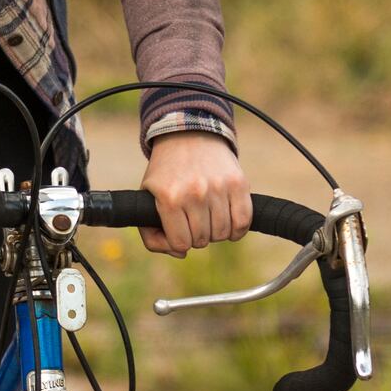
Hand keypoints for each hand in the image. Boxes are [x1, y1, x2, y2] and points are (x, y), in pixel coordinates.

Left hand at [141, 132, 251, 257]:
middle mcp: (195, 194)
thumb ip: (151, 234)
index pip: (180, 243)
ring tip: (209, 218)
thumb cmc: (166, 173)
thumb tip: (180, 254)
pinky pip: (244, 221)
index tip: (179, 231)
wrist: (188, 135)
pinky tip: (229, 223)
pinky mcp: (238, 183)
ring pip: (222, 233)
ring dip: (216, 232)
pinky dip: (238, 229)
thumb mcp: (146, 198)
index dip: (179, 243)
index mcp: (170, 198)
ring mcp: (218, 188)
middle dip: (197, 236)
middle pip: (202, 240)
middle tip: (194, 221)